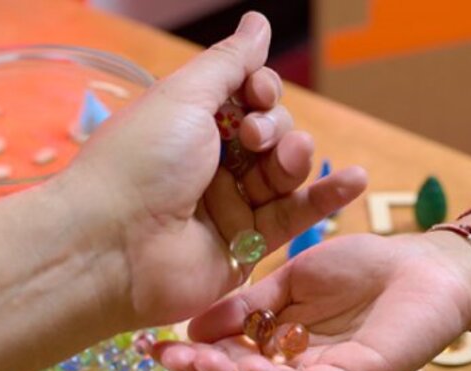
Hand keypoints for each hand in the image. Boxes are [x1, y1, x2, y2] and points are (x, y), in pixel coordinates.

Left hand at [59, 12, 366, 328]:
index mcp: (190, 124)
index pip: (248, 98)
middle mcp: (210, 163)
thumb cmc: (139, 162)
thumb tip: (259, 22)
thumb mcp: (184, 97)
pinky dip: (327, 197)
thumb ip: (230, 64)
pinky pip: (295, 216)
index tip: (258, 93)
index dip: (263, 91)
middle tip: (254, 136)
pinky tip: (356, 179)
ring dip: (295, 156)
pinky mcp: (248, 244)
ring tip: (288, 156)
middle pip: (272, 133)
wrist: (114, 248)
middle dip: (275, 127)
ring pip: (285, 172)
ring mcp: (230, 205)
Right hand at [156, 232, 470, 370]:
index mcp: (284, 347)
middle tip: (170, 361)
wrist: (423, 264)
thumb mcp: (291, 280)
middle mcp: (301, 370)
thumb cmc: (364, 268)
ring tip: (198, 365)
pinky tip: (245, 368)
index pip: (231, 359)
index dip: (195, 356)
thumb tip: (193, 327)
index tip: (157, 345)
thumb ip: (248, 304)